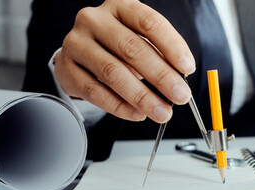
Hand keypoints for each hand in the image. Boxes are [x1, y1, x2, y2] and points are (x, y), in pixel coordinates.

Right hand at [55, 0, 195, 122]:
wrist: (82, 53)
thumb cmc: (119, 45)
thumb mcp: (142, 40)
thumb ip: (160, 53)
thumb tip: (180, 77)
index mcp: (119, 6)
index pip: (149, 22)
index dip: (171, 46)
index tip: (188, 68)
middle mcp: (95, 20)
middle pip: (132, 49)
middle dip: (161, 76)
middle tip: (180, 96)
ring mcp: (77, 43)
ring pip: (112, 72)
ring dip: (141, 96)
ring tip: (162, 112)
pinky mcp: (66, 67)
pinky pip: (94, 91)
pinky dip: (119, 106)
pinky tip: (137, 114)